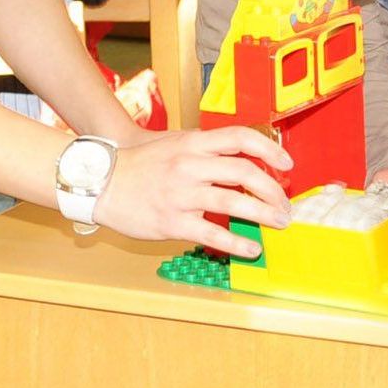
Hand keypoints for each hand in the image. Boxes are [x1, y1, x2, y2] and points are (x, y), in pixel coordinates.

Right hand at [93, 126, 291, 258]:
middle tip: (284, 204)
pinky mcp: (173, 222)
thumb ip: (204, 147)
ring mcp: (181, 194)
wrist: (100, 182)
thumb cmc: (139, 163)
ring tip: (278, 223)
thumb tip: (241, 155)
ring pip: (234, 203)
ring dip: (264, 214)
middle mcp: (189, 165)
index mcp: (192, 143)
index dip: (270, 149)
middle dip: (273, 190)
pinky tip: (252, 248)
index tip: (287, 163)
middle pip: (245, 172)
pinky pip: (213, 234)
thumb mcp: (173, 143)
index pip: (240, 138)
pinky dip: (238, 243)